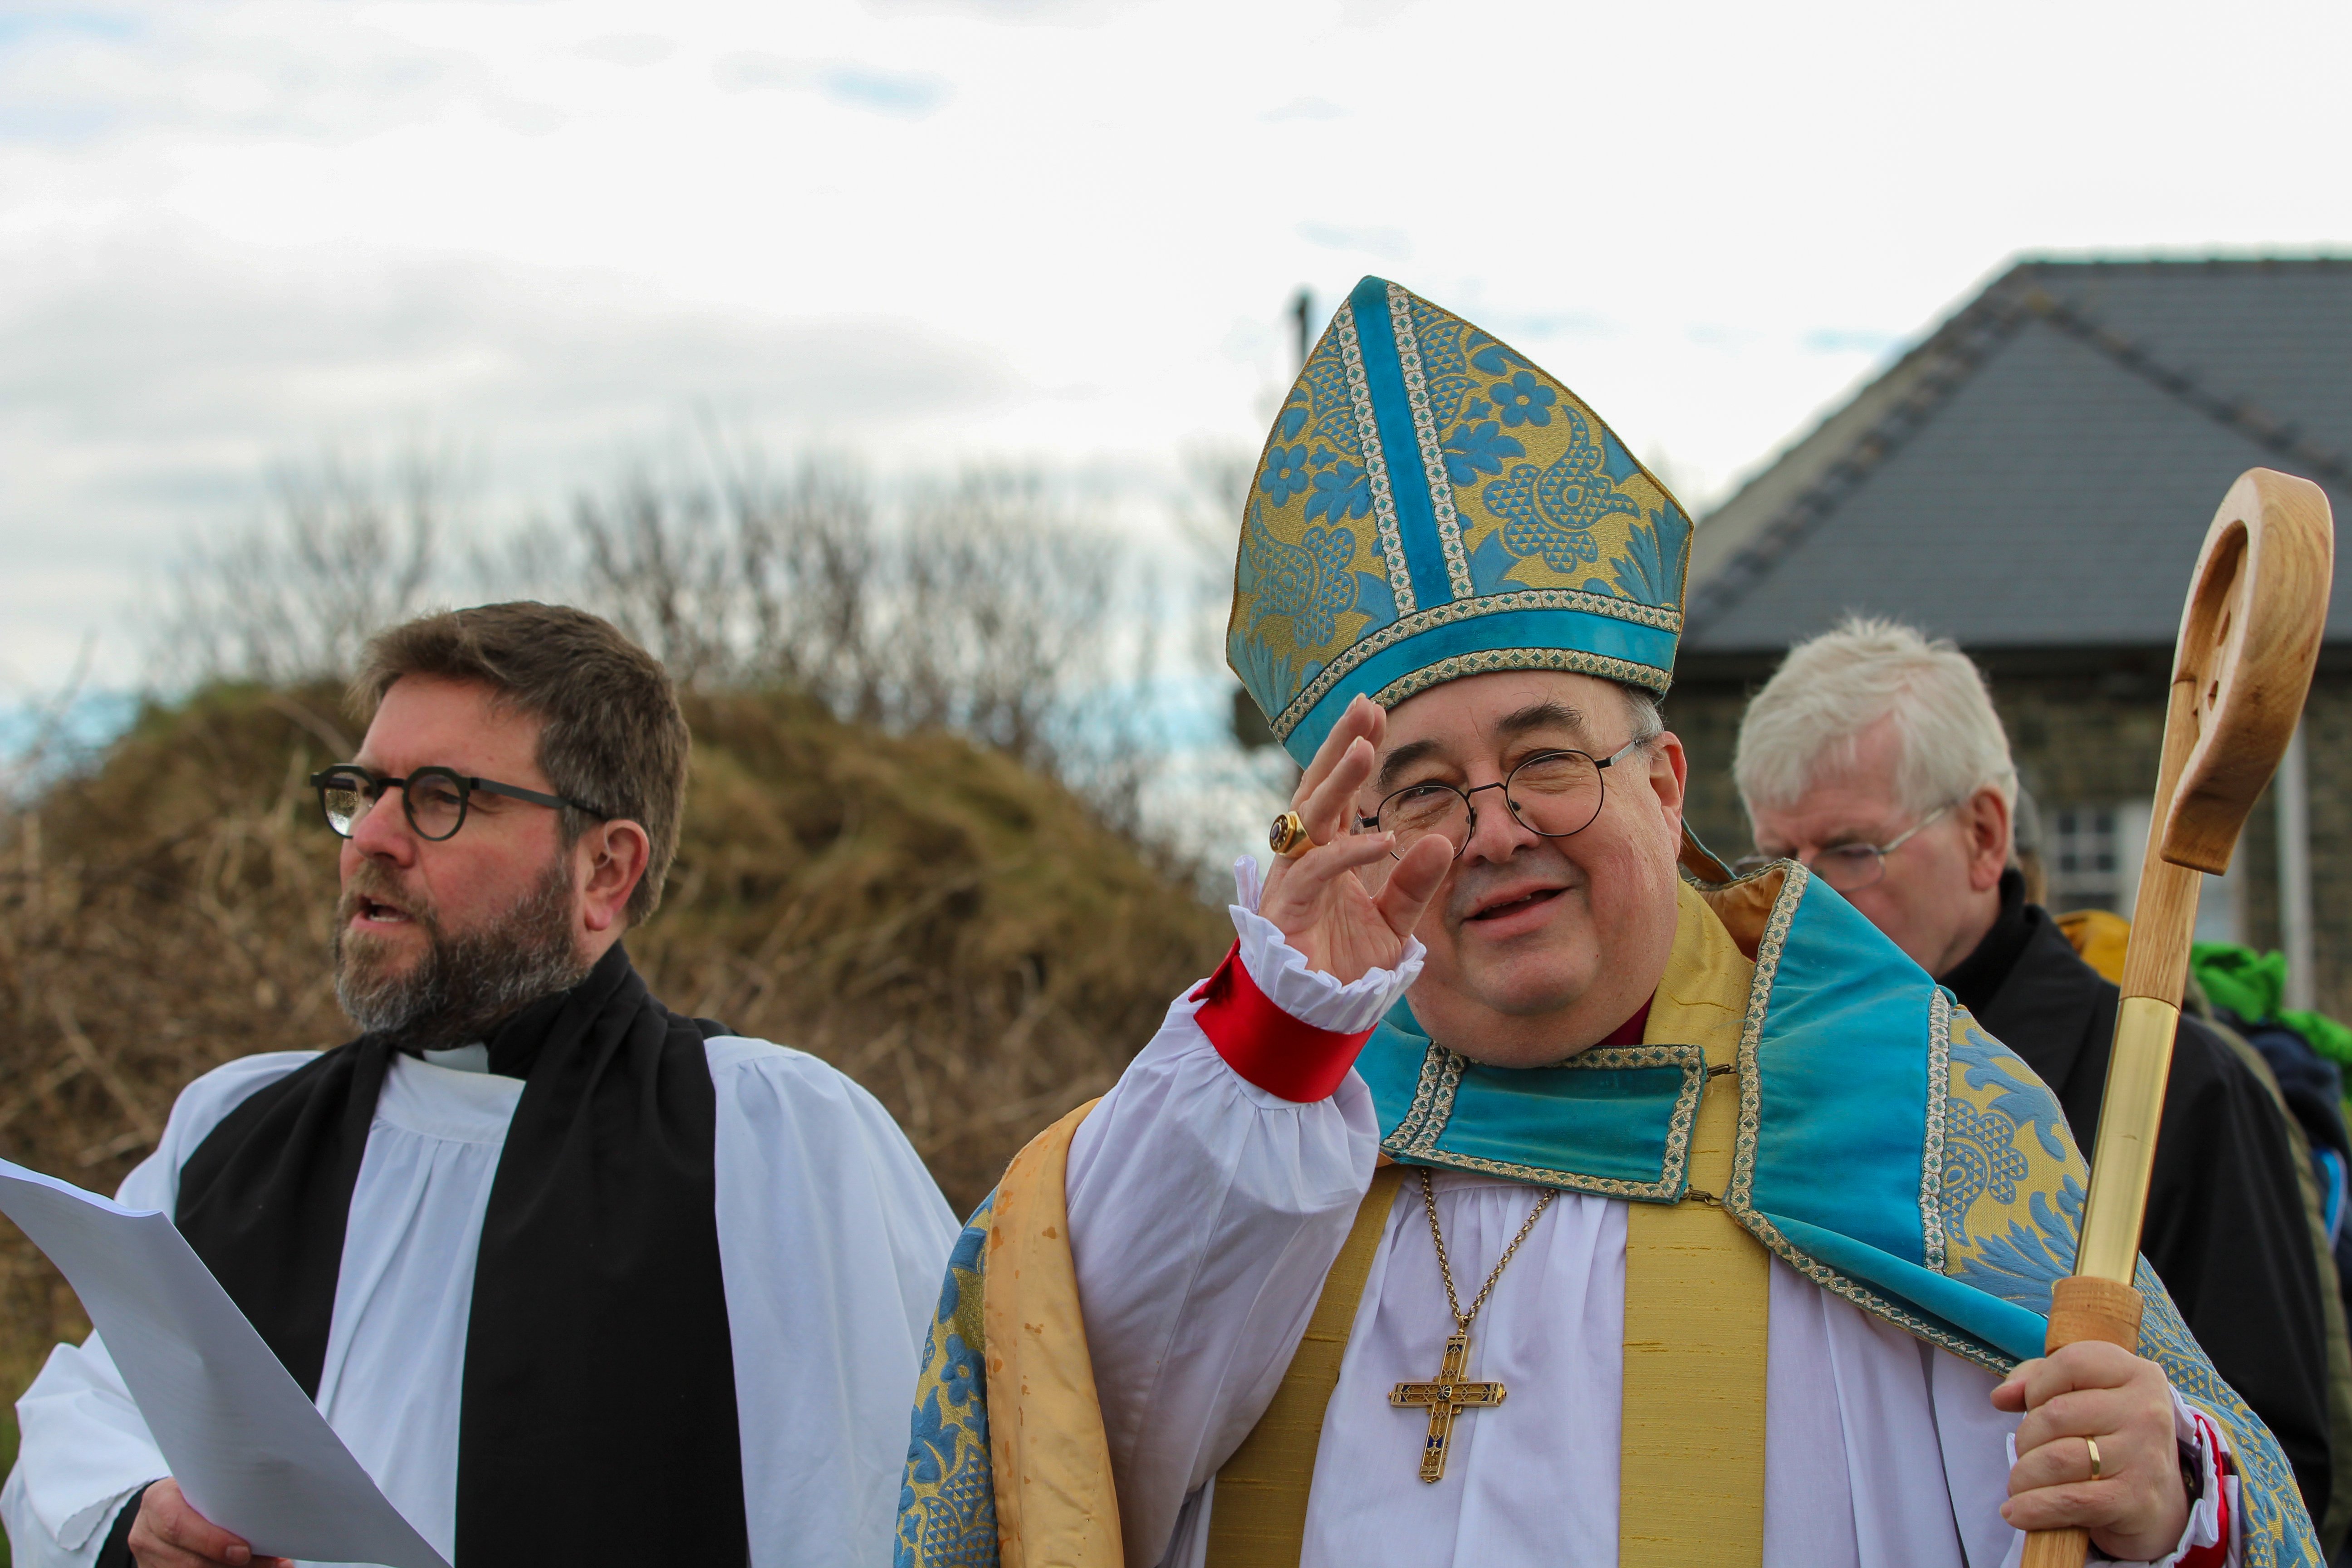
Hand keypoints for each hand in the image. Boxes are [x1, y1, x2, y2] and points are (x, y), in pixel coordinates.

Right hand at [127, 1479, 292, 1567]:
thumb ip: (223, 1497)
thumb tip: (269, 1512)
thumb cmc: (193, 1492)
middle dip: (231, 1567)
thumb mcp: (200, 1485)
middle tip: (272, 1563)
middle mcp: (146, 1535)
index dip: (212, 1542)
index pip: (179, 1525)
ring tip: (272, 1567)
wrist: (162, 1508)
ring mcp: (148, 1560)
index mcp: (157, 1502)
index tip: (244, 1551)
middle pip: (188, 1562)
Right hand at [1260, 695, 1452, 983]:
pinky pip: (1317, 871)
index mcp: (1327, 855)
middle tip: (1365, 707)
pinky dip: (1349, 855)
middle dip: (1340, 747)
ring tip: (1364, 748)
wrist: (1318, 1021)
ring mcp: (1291, 881)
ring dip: (1336, 783)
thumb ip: (1414, 884)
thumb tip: (1442, 839)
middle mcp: (1304, 859)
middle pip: (1318, 790)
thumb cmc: (1347, 972)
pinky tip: (1384, 840)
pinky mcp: (1286, 910)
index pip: (1339, 793)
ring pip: (1309, 819)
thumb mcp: (1395, 924)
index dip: (1353, 751)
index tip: (1376, 713)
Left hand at [1992, 1341, 2191, 1561]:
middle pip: (2055, 1415)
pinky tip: (2016, 1512)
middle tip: (2025, 1454)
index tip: (2032, 1406)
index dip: (2037, 1385)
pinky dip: (2034, 1509)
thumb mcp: (2082, 1394)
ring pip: (2057, 1459)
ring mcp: (2144, 1456)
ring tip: (2019, 1483)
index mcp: (2137, 1374)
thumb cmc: (2109, 1435)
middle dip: (2025, 1438)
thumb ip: (2037, 1380)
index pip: (2071, 1363)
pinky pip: (2070, 1501)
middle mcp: (2146, 1411)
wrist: (2158, 1500)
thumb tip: (2001, 1396)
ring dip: (2024, 1476)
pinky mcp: (2135, 1499)